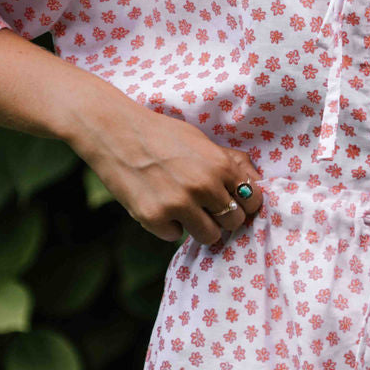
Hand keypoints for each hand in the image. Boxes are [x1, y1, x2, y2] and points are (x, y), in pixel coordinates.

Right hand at [73, 101, 263, 246]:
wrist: (115, 132)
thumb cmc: (161, 134)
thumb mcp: (201, 141)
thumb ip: (230, 163)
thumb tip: (255, 181)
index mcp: (220, 166)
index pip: (252, 201)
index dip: (244, 203)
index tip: (232, 201)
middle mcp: (203, 187)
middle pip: (233, 222)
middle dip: (223, 217)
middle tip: (206, 207)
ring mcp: (178, 205)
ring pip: (210, 237)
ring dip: (200, 227)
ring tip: (185, 210)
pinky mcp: (154, 218)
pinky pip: (175, 236)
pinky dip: (168, 225)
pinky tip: (158, 205)